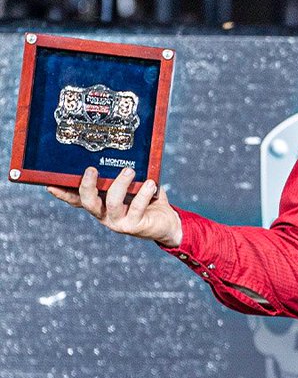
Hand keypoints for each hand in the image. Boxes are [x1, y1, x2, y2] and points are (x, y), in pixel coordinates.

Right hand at [48, 166, 183, 247]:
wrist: (167, 223)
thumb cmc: (147, 200)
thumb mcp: (133, 186)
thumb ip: (122, 174)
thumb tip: (120, 152)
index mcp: (101, 204)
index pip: (77, 199)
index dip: (63, 193)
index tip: (50, 184)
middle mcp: (104, 215)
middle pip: (89, 202)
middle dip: (87, 185)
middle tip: (91, 169)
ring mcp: (118, 222)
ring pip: (111, 204)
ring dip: (120, 185)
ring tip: (129, 171)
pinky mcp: (133, 226)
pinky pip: (136, 208)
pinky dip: (143, 193)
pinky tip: (151, 184)